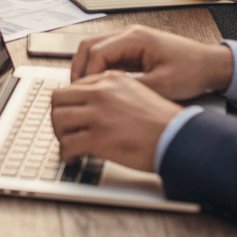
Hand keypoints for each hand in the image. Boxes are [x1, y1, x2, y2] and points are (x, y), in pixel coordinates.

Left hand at [51, 72, 181, 172]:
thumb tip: (95, 103)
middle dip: (58, 115)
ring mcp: (97, 114)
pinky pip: (68, 143)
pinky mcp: (98, 137)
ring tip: (67, 144)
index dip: (70, 103)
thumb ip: (114, 92)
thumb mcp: (137, 92)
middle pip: (59, 98)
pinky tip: (72, 157)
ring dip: (59, 133)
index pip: (74, 85)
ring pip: (58, 118)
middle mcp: (100, 92)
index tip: (70, 114)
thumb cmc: (163, 122)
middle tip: (63, 129)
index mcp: (110, 79)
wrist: (179, 138)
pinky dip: (65, 152)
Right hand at [70, 25, 233, 98]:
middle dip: (79, 67)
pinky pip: (107, 55)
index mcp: (135, 38)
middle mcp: (129, 34)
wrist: (211, 65)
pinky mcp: (134, 48)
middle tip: (75, 89)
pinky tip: (99, 84)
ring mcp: (130, 40)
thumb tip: (109, 96)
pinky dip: (98, 68)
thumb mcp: (163, 85)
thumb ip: (133, 88)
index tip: (83, 91)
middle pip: (90, 45)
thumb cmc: (193, 71)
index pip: (97, 51)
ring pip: (95, 48)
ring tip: (83, 88)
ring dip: (87, 67)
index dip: (87, 73)